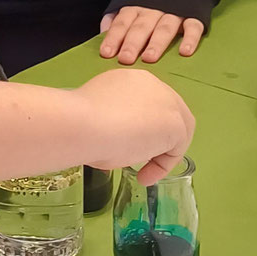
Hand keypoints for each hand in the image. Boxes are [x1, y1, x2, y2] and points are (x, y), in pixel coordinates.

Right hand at [75, 66, 194, 183]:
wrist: (82, 124)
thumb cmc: (80, 122)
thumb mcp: (96, 117)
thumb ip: (111, 123)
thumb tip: (112, 143)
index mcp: (130, 80)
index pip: (146, 104)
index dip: (141, 126)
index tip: (125, 145)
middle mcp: (152, 84)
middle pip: (167, 113)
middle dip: (158, 138)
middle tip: (140, 158)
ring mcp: (167, 102)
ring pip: (176, 131)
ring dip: (162, 153)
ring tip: (143, 172)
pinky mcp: (176, 124)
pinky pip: (175, 150)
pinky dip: (162, 166)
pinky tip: (144, 176)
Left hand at [99, 8, 204, 63]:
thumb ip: (115, 16)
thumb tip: (103, 34)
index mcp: (136, 6)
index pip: (122, 22)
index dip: (114, 37)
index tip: (107, 53)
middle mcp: (153, 9)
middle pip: (141, 27)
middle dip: (133, 42)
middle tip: (125, 59)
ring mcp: (175, 10)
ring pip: (165, 27)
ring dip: (157, 42)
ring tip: (149, 58)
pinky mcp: (194, 13)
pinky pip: (193, 26)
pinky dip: (190, 39)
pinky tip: (185, 52)